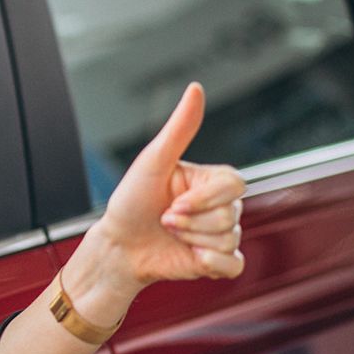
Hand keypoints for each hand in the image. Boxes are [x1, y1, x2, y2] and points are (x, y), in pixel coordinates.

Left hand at [95, 82, 245, 295]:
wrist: (118, 245)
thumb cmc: (131, 201)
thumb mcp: (152, 161)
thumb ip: (179, 128)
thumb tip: (195, 88)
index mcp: (209, 180)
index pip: (235, 185)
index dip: (204, 199)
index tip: (173, 204)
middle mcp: (220, 205)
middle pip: (230, 215)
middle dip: (189, 222)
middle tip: (164, 220)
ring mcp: (220, 234)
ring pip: (228, 239)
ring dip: (190, 240)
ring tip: (169, 233)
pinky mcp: (218, 261)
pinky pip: (234, 264)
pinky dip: (211, 264)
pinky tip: (189, 257)